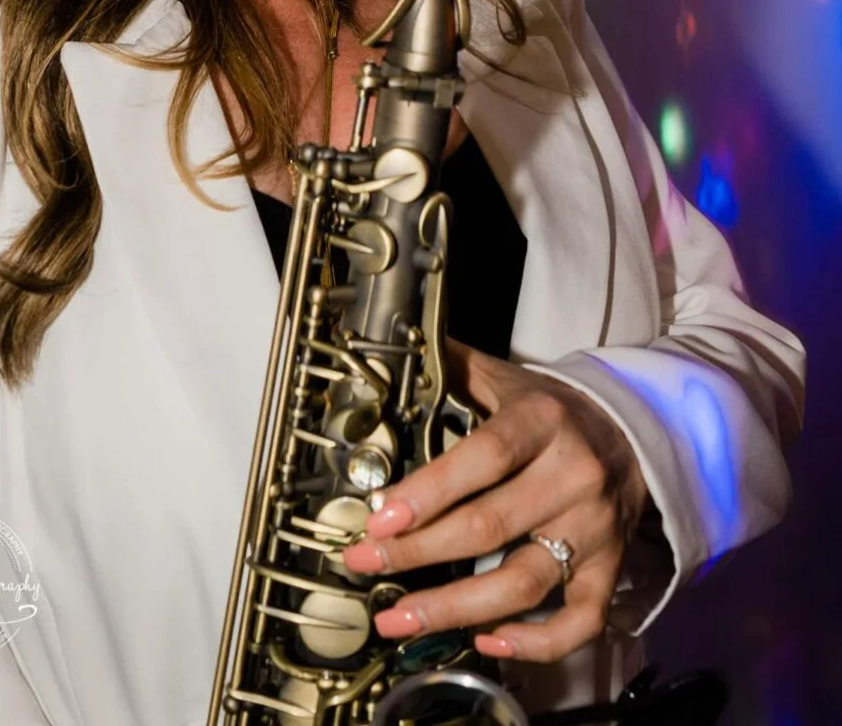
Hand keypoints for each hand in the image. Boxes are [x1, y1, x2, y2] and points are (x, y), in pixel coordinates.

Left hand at [341, 338, 649, 663]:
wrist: (635, 430)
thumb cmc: (551, 408)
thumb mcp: (505, 378)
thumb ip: (452, 367)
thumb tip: (397, 354)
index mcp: (542, 421)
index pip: (485, 457)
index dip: (430, 490)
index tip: (380, 517)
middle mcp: (572, 476)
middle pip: (489, 526)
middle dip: (417, 552)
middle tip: (363, 563)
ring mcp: (594, 528)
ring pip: (524, 583)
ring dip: (454, 609)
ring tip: (398, 619)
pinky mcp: (612, 568)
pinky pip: (580, 621)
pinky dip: (534, 643)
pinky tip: (484, 642)